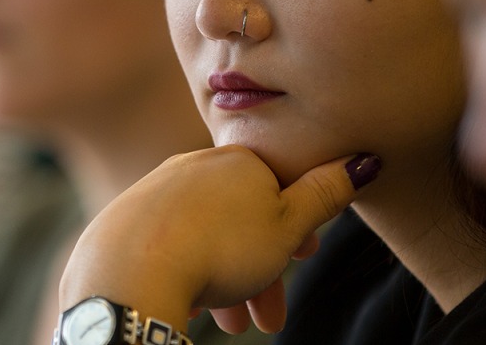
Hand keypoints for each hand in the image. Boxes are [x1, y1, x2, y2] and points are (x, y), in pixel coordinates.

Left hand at [59, 145, 379, 334]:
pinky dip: (186, 273)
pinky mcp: (123, 220)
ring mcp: (154, 191)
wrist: (133, 269)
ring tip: (233, 326)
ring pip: (204, 237)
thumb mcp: (289, 226)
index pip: (278, 187)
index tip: (305, 259)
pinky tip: (191, 302)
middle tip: (270, 316)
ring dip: (225, 283)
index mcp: (238, 159)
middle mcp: (194, 165)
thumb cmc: (220, 247)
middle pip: (240, 219)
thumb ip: (325, 193)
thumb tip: (362, 160)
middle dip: (261, 270)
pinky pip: (167, 246)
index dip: (297, 227)